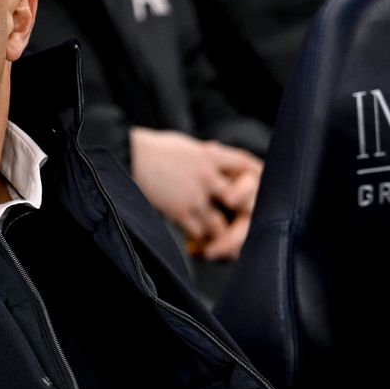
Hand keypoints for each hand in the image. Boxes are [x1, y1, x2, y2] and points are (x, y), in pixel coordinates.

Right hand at [128, 128, 261, 261]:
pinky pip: (198, 232)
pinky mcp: (179, 210)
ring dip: (219, 236)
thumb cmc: (151, 149)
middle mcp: (207, 175)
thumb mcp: (184, 145)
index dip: (257, 175)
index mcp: (209, 155)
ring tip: (216, 243)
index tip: (261, 186)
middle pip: (240, 200)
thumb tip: (213, 151)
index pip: (245, 163)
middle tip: (242, 226)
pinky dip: (198, 240)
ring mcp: (194, 194)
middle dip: (244, 216)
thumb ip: (203, 153)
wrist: (128, 156)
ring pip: (220, 224)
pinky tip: (195, 244)